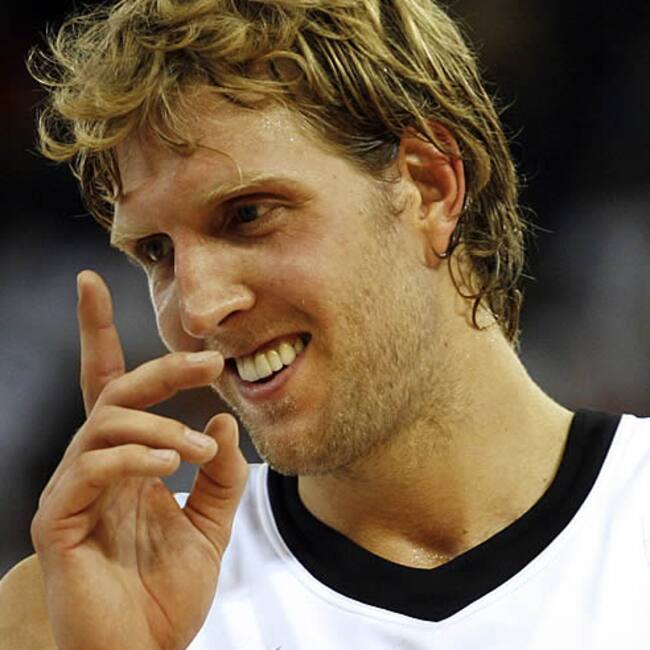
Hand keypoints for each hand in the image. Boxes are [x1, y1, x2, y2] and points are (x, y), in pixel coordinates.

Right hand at [31, 270, 248, 649]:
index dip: (98, 333)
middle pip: (117, 391)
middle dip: (162, 368)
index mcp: (131, 463)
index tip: (91, 281)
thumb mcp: (212, 528)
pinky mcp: (59, 519)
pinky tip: (170, 465)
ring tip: (199, 447)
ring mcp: (76, 490)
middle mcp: (99, 466)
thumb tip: (225, 422)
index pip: (115, 390)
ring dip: (160, 425)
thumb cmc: (166, 594)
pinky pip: (92, 466)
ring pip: (107, 422)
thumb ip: (222, 477)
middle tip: (208, 361)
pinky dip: (133, 456)